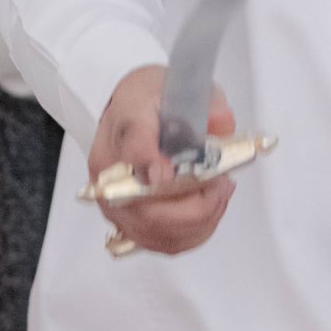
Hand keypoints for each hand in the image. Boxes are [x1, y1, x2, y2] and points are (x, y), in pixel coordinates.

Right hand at [88, 65, 236, 256]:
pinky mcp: (133, 226)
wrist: (134, 115)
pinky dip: (195, 233)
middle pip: (146, 210)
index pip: (132, 151)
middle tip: (222, 182)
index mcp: (116, 136)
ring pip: (159, 233)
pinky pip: (166, 244)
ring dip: (201, 219)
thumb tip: (222, 122)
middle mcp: (109, 180)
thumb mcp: (174, 87)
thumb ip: (203, 104)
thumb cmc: (151, 103)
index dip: (151, 163)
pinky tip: (209, 211)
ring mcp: (117, 208)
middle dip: (196, 203)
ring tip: (219, 192)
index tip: (168, 171)